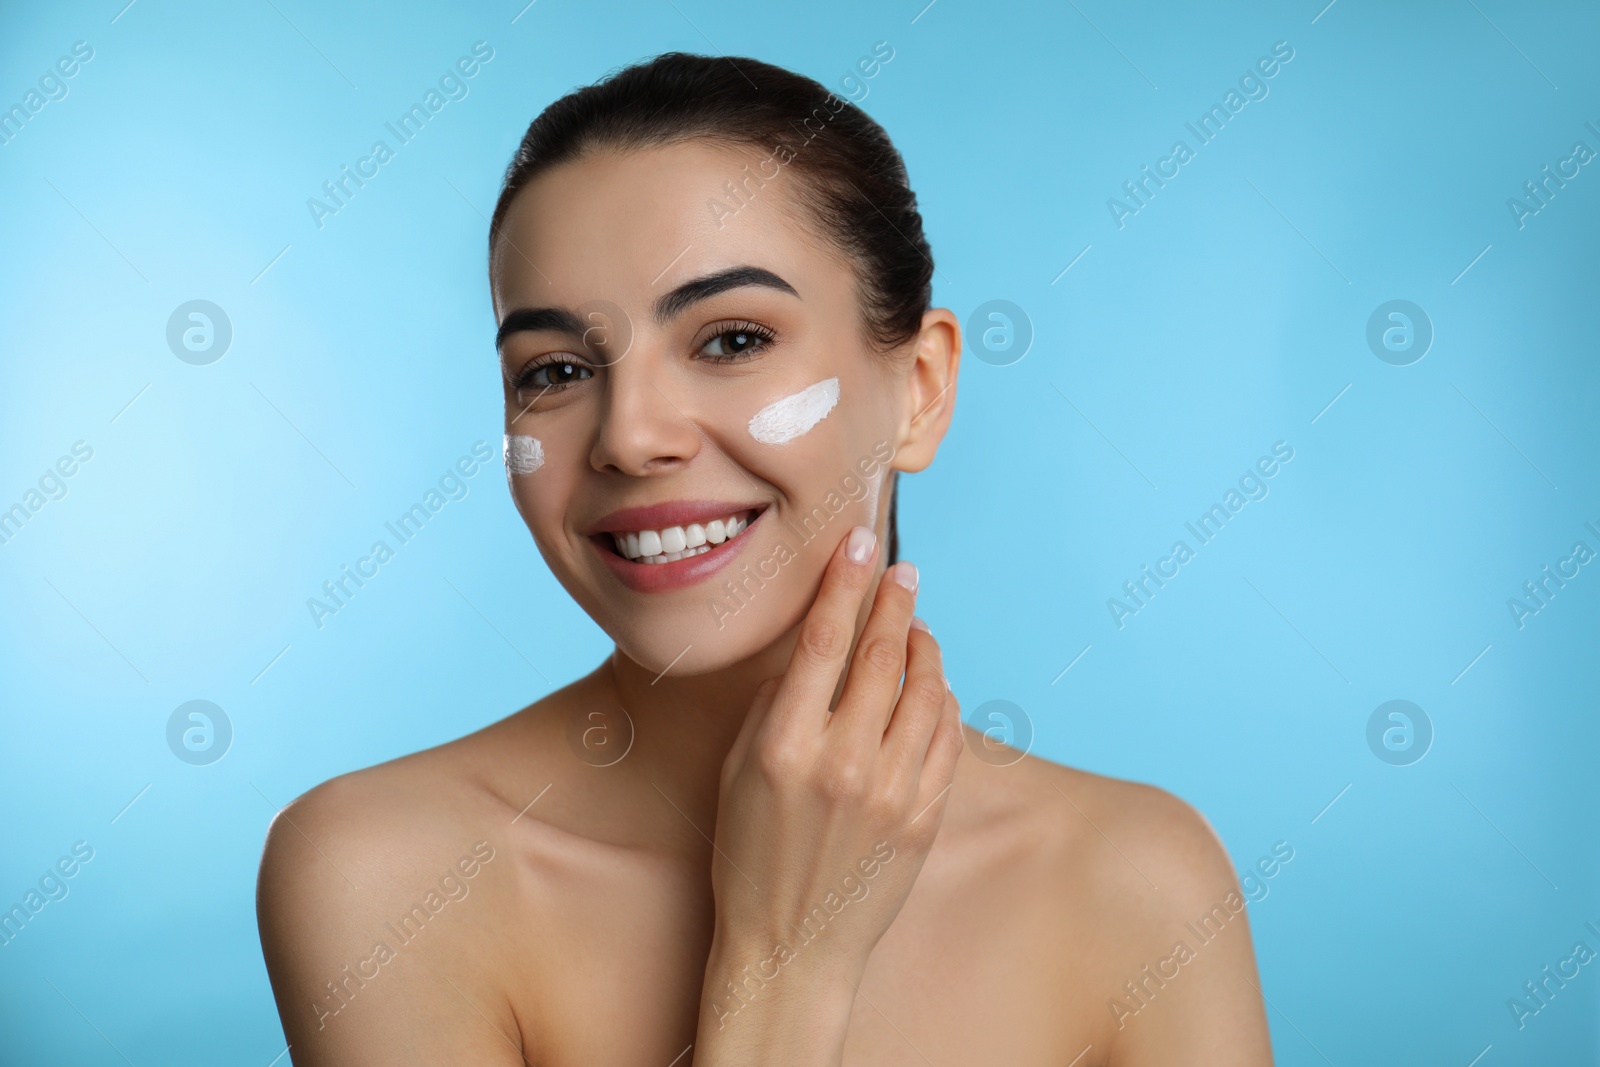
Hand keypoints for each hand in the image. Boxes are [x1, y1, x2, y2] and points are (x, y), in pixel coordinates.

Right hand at [694, 524, 962, 1061]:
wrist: (790, 949)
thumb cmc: (749, 856)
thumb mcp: (738, 772)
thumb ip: (777, 707)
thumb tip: (817, 645)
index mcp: (784, 749)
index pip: (823, 642)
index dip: (844, 583)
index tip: (858, 543)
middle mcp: (843, 765)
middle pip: (881, 655)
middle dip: (894, 600)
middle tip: (902, 569)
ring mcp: (891, 793)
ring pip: (925, 691)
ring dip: (923, 646)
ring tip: (915, 625)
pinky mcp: (924, 818)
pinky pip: (946, 737)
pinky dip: (941, 699)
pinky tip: (929, 685)